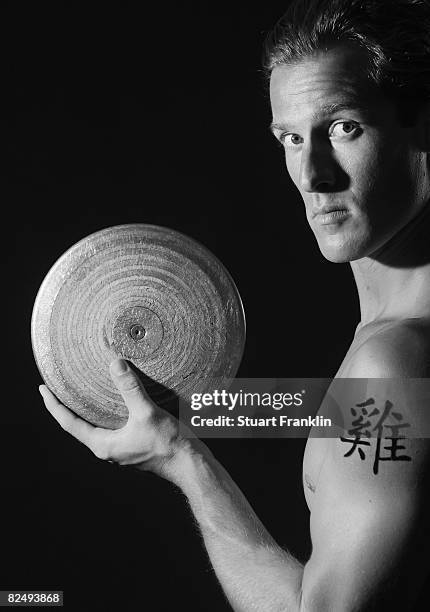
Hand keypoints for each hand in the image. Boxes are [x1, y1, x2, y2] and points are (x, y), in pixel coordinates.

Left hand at [39, 358, 185, 476]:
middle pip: (78, 426)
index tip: (43, 389)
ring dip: (86, 410)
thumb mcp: (146, 412)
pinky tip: (113, 402)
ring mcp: (121, 449)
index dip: (54, 405)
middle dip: (67, 407)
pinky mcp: (133, 445)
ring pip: (95, 427)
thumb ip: (130, 388)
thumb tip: (115, 365)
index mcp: (104, 445)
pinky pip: (111, 427)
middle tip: (58, 388)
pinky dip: (105, 413)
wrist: (190, 464)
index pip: (69, 423)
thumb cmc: (168, 445)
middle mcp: (108, 449)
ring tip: (81, 392)